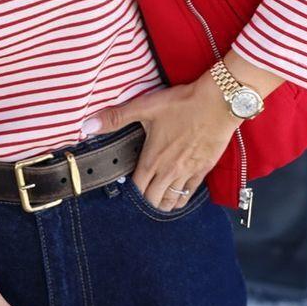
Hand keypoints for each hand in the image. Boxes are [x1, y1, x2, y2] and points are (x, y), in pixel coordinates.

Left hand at [80, 74, 243, 211]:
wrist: (218, 102)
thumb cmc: (182, 104)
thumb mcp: (145, 107)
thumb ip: (116, 118)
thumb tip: (88, 125)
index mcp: (152, 160)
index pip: (136, 189)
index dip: (130, 192)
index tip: (127, 188)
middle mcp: (168, 172)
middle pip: (153, 200)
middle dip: (145, 201)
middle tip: (142, 195)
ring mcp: (187, 173)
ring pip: (171, 201)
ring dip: (162, 203)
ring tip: (157, 198)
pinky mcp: (203, 170)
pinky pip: (190, 193)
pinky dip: (181, 198)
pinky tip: (177, 195)